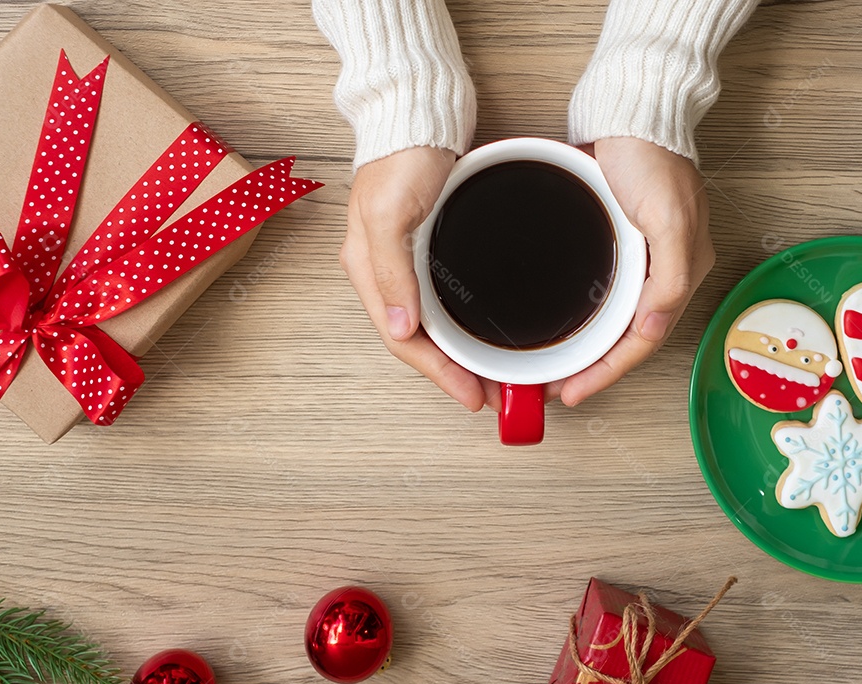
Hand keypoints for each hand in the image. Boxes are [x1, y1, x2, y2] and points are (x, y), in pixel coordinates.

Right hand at [341, 147, 496, 411]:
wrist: (420, 108)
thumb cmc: (403, 152)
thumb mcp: (391, 212)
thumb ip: (392, 271)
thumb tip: (401, 328)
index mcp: (369, 269)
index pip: (403, 340)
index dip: (438, 373)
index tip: (473, 396)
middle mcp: (386, 271)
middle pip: (418, 340)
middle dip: (452, 372)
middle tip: (492, 395)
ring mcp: (407, 260)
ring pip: (432, 324)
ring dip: (458, 353)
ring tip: (492, 374)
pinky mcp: (428, 246)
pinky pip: (444, 299)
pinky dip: (462, 324)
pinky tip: (480, 332)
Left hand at [556, 137, 714, 406]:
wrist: (629, 106)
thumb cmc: (651, 154)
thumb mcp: (669, 217)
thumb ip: (669, 279)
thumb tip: (653, 330)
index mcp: (679, 271)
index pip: (643, 340)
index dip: (607, 373)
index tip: (572, 393)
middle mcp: (660, 270)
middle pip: (626, 336)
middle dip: (594, 368)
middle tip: (557, 389)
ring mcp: (637, 256)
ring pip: (612, 318)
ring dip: (587, 347)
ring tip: (556, 366)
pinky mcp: (613, 239)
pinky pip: (600, 290)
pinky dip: (582, 314)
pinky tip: (560, 321)